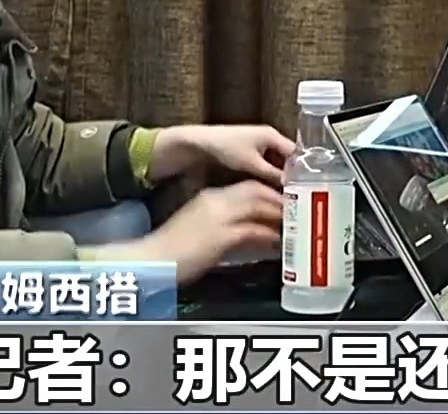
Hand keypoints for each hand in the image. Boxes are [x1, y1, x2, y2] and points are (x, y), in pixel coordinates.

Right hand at [95, 180, 282, 282]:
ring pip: (258, 206)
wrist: (150, 262)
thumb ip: (226, 228)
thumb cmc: (172, 252)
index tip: (284, 201)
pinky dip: (269, 236)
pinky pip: (254, 230)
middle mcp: (216, 202)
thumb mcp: (200, 231)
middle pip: (257, 191)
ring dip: (278, 215)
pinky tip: (278, 243)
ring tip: (293, 226)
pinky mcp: (221, 235)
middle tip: (296, 212)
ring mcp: (219, 217)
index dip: (269, 192)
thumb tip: (252, 233)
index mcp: (210, 198)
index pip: (247, 186)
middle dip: (279, 200)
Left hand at [148, 125, 295, 184]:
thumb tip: (290, 187)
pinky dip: (270, 175)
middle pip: (288, 159)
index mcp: (273, 135)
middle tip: (298, 194)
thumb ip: (273, 174)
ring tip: (286, 194)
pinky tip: (270, 188)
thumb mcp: (252, 164)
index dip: (303, 170)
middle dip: (292, 175)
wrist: (200, 143)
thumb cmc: (226, 147)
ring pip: (278, 163)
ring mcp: (259, 144)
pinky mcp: (250, 152)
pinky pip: (267, 164)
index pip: (296, 153)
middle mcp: (269, 138)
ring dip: (280, 176)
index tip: (307, 187)